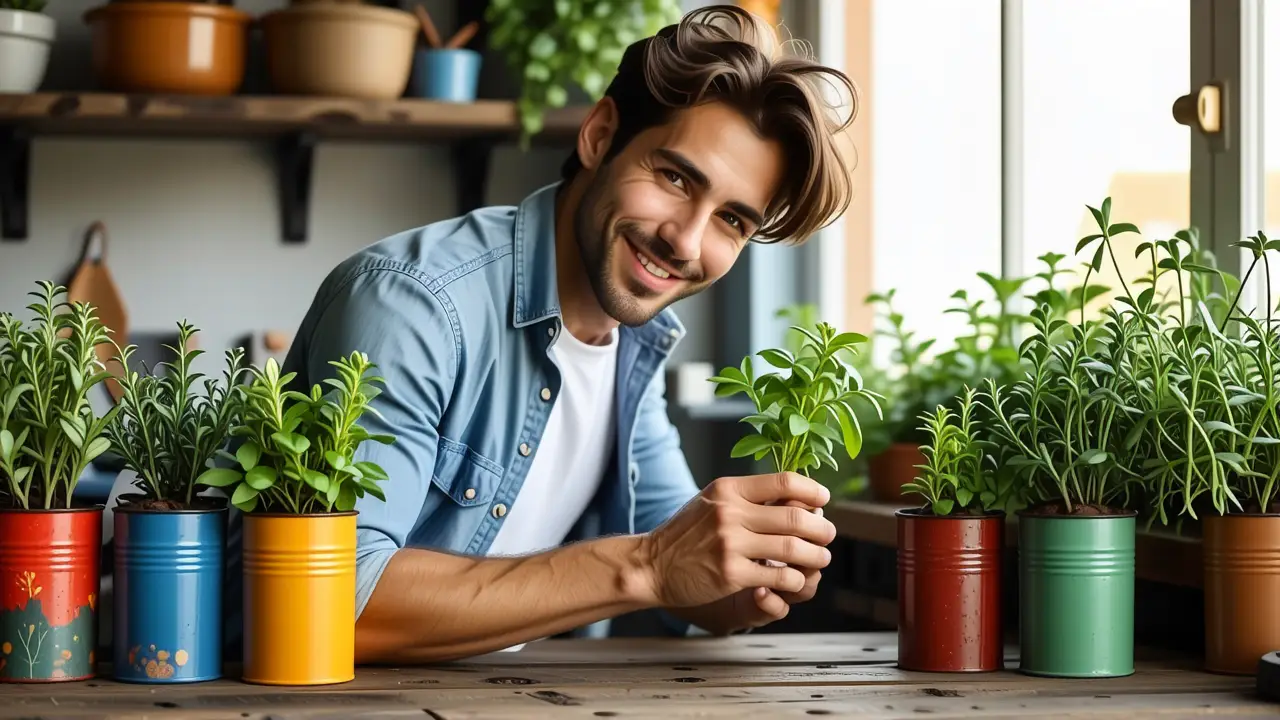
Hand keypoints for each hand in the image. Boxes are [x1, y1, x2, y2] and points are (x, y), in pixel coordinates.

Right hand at [639, 472, 835, 608]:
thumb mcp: (713, 502)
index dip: (813, 491)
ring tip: (820, 558)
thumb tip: (794, 497)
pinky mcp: (732, 574)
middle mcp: (730, 513)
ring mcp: (731, 544)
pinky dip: (795, 580)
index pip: (784, 481)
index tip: (823, 500)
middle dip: (823, 529)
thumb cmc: (685, 534)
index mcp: (729, 489)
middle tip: (828, 535)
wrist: (652, 564)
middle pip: (797, 518)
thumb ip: (747, 497)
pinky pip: (780, 576)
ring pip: (794, 548)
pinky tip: (794, 580)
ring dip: (816, 556)